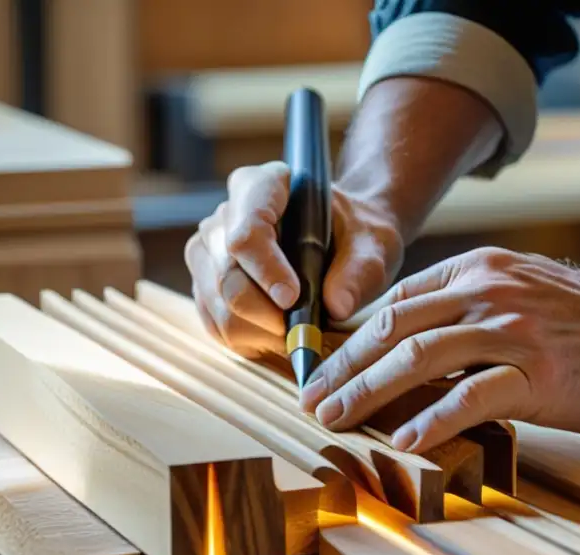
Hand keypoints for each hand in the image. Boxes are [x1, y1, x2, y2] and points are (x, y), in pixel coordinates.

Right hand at [184, 161, 404, 356]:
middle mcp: (224, 217)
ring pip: (217, 306)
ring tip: (297, 335)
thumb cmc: (355, 237)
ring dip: (258, 333)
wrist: (343, 242)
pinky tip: (279, 338)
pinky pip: (215, 324)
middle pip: (227, 276)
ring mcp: (208, 253)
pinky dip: (249, 341)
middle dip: (264, 315)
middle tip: (302, 332)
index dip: (266, 271)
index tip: (293, 299)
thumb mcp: (373, 246)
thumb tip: (336, 305)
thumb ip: (360, 271)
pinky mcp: (206, 286)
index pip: (247, 232)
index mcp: (260, 187)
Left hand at [299, 248, 579, 451]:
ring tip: (335, 420)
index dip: (350, 338)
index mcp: (475, 271)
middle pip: (393, 328)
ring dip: (368, 392)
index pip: (395, 301)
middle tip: (312, 399)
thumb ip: (463, 308)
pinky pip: (471, 396)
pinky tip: (403, 441)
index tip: (323, 368)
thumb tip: (406, 346)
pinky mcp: (537, 374)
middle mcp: (486, 292)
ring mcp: (511, 331)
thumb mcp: (516, 293)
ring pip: (419, 357)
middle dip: (344, 367)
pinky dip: (431, 420)